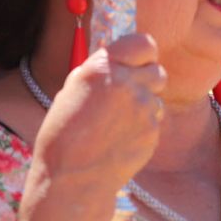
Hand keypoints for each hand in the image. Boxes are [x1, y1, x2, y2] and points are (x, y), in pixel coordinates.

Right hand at [29, 33, 166, 201]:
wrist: (72, 178)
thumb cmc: (64, 135)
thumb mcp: (72, 91)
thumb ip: (101, 72)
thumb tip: (122, 59)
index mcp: (101, 69)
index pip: (144, 42)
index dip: (143, 53)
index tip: (138, 61)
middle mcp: (126, 83)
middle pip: (157, 70)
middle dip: (146, 79)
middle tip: (129, 94)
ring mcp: (144, 107)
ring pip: (156, 96)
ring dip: (144, 104)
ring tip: (116, 123)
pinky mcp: (153, 130)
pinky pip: (155, 120)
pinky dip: (143, 126)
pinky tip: (120, 139)